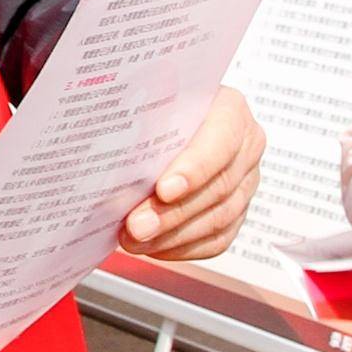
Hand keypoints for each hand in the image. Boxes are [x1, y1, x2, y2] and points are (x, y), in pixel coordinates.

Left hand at [122, 85, 262, 259]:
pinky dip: (182, 247)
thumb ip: (141, 122)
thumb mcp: (151, 104)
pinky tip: (153, 246)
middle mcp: (245, 147)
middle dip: (172, 213)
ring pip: (218, 219)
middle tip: (136, 226)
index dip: (194, 169)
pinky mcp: (237, 212)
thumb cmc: (159, 110)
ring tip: (134, 239)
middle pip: (217, 187)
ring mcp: (245, 182)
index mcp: (230, 110)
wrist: (170, 123)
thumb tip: (106, 155)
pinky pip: (216, 240)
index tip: (163, 190)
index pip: (221, 141)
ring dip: (172, 235)